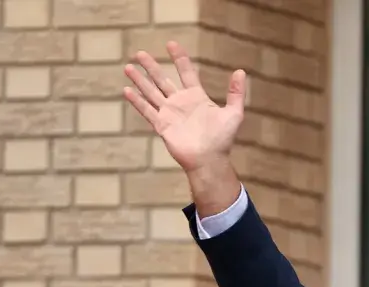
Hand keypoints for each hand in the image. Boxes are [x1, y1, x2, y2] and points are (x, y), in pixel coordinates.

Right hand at [123, 42, 244, 174]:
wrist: (210, 160)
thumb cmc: (223, 139)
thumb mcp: (234, 113)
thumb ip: (236, 93)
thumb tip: (241, 71)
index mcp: (196, 97)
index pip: (186, 72)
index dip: (179, 58)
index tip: (171, 44)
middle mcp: (180, 102)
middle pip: (162, 79)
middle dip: (151, 66)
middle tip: (140, 53)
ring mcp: (169, 113)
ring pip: (151, 92)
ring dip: (140, 80)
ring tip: (128, 67)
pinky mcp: (162, 126)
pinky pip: (147, 111)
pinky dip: (137, 101)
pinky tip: (127, 90)